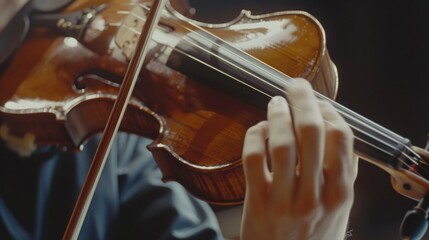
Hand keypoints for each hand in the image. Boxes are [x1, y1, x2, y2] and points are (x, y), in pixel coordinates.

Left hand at [240, 79, 357, 239]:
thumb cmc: (313, 232)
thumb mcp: (339, 208)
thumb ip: (344, 173)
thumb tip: (339, 131)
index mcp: (340, 192)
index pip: (341, 136)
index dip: (328, 110)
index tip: (319, 102)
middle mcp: (315, 195)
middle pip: (312, 132)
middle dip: (303, 100)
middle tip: (296, 86)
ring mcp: (284, 199)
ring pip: (281, 143)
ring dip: (277, 115)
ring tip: (275, 103)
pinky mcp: (257, 202)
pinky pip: (253, 158)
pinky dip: (254, 136)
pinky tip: (258, 131)